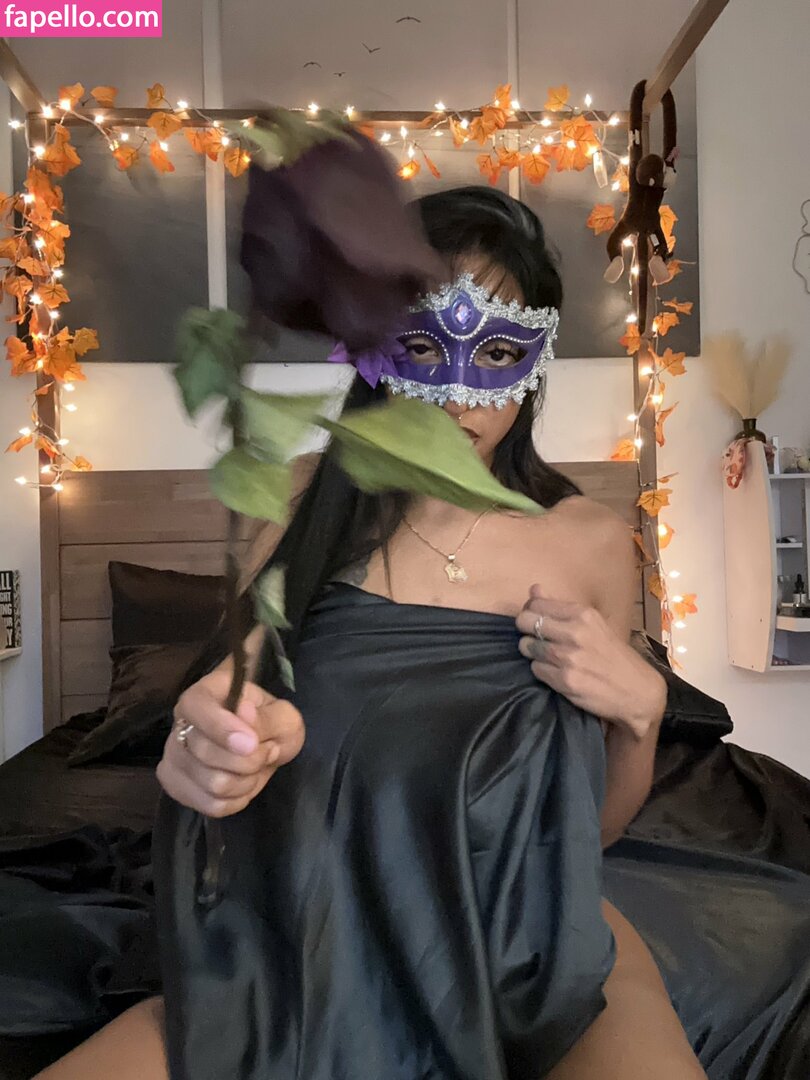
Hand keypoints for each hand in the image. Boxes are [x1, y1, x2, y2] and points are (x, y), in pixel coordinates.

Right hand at [157, 668, 304, 817]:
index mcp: (204, 693)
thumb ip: (266, 717)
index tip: (251, 743)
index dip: (221, 728)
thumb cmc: (270, 722)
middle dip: (249, 760)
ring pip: (211, 784)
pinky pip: (210, 805)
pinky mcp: (177, 786)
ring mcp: (173, 756)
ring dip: (247, 781)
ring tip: (257, 767)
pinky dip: (237, 800)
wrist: (264, 745)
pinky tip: (245, 785)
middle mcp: (180, 723)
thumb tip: (244, 713)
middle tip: (269, 751)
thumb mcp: (283, 715)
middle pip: (205, 753)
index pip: (195, 707)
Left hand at [516, 586, 666, 740]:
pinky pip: (536, 669)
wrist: (638, 691)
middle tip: (536, 639)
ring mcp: (569, 657)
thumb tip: (533, 589)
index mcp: (583, 614)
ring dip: (533, 652)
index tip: (535, 621)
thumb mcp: (593, 624)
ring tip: (549, 657)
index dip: (529, 612)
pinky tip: (556, 672)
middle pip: (525, 622)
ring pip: (527, 647)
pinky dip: (542, 671)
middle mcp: (575, 632)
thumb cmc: (614, 656)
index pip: (535, 603)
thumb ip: (560, 608)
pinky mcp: (565, 680)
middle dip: (526, 631)